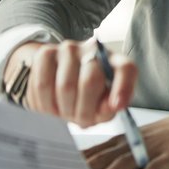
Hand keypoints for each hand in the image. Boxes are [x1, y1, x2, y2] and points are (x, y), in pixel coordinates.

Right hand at [6, 40, 136, 127]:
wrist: (60, 77)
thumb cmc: (89, 95)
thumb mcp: (104, 104)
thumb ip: (109, 107)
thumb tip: (111, 106)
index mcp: (116, 62)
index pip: (126, 69)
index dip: (123, 88)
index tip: (116, 107)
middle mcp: (93, 50)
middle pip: (90, 82)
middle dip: (84, 110)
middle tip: (81, 119)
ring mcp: (69, 49)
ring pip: (64, 86)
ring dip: (64, 109)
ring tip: (66, 113)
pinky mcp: (45, 53)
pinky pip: (42, 85)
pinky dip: (46, 104)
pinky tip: (52, 107)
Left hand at [84, 113, 168, 168]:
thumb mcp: (151, 136)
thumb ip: (130, 147)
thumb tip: (107, 162)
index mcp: (133, 138)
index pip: (102, 148)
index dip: (83, 159)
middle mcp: (140, 142)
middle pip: (108, 156)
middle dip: (87, 168)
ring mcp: (156, 148)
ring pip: (127, 162)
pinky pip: (157, 167)